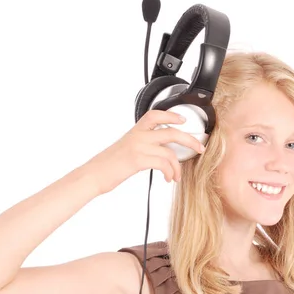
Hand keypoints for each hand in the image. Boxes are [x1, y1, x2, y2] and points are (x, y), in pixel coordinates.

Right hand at [84, 110, 205, 193]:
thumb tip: (158, 152)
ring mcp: (138, 147)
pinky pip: (163, 163)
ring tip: (176, 176)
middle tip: (200, 148)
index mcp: (135, 131)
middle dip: (190, 140)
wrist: (93, 174)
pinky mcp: (138, 160)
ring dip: (178, 166)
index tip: (183, 120)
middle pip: (171, 132)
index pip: (155, 115)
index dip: (171, 115)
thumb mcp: (125, 149)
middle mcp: (138, 136)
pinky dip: (170, 172)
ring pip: (170, 151)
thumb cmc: (108, 165)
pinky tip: (168, 178)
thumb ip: (141, 146)